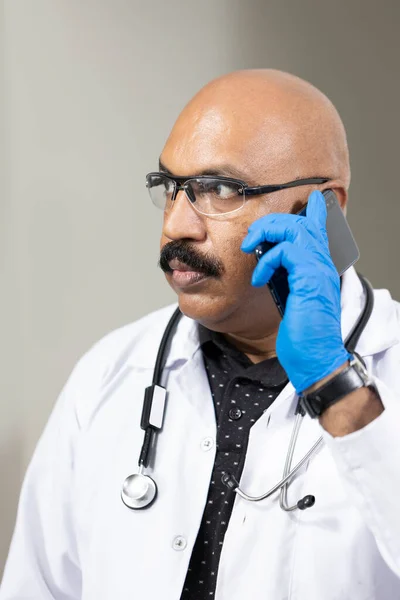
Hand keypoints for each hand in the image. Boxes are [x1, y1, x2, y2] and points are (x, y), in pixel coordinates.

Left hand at [241, 190, 350, 393]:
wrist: (316, 359)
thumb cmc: (305, 335)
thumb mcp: (292, 298)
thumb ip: (287, 278)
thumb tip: (269, 263)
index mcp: (319, 268)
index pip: (319, 230)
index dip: (312, 213)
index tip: (308, 202)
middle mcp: (323, 264)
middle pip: (302, 223)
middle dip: (271, 223)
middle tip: (251, 239)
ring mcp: (319, 270)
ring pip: (295, 228)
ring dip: (267, 233)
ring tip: (250, 248)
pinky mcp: (310, 278)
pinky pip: (287, 250)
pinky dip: (267, 259)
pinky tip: (259, 277)